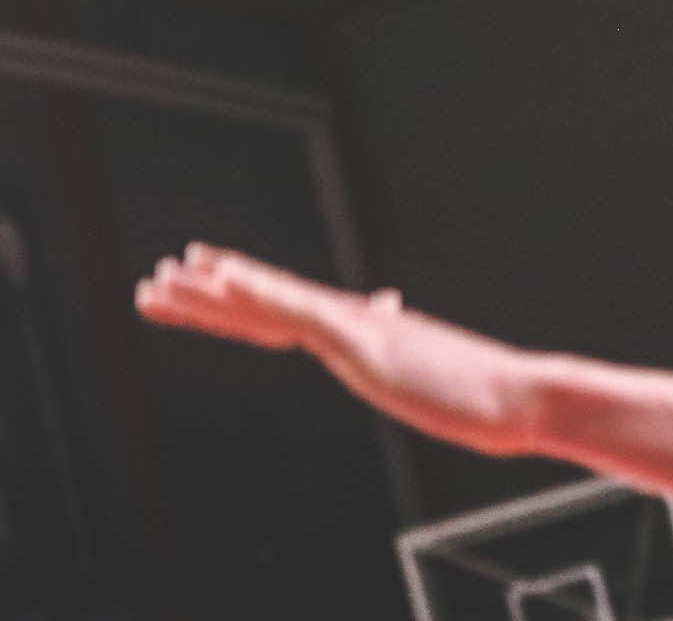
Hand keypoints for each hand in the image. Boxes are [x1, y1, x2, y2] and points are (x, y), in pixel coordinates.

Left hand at [137, 244, 544, 455]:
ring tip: (165, 276)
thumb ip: (399, 339)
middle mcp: (346, 320)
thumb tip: (387, 310)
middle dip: (201, 294)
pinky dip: (256, 289)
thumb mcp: (423, 368)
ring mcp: (352, 328)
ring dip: (210, 288)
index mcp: (356, 332)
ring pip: (266, 300)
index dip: (233, 298)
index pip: (280, 314)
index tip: (195, 282)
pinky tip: (221, 279)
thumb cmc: (479, 392)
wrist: (521, 396)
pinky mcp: (362, 340)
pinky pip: (298, 310)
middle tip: (151, 281)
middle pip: (259, 303)